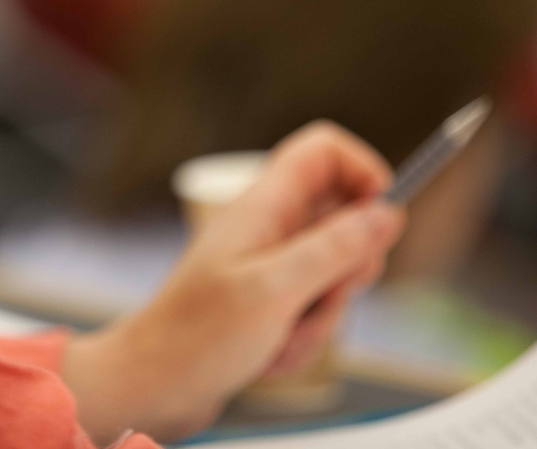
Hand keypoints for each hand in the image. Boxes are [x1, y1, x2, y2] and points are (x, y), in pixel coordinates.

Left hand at [63, 122, 405, 443]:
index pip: (324, 150)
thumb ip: (334, 249)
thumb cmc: (196, 337)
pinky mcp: (268, 300)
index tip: (382, 219)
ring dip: (321, 318)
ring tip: (280, 338)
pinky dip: (302, 338)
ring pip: (334, 275)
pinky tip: (269, 354)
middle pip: (344, 221)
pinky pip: (313, 310)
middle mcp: (268, 226)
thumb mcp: (276, 290)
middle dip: (348, 272)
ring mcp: (269, 263)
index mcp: (264, 205)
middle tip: (322, 299)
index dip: (363, 170)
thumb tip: (385, 212)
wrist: (151, 386)